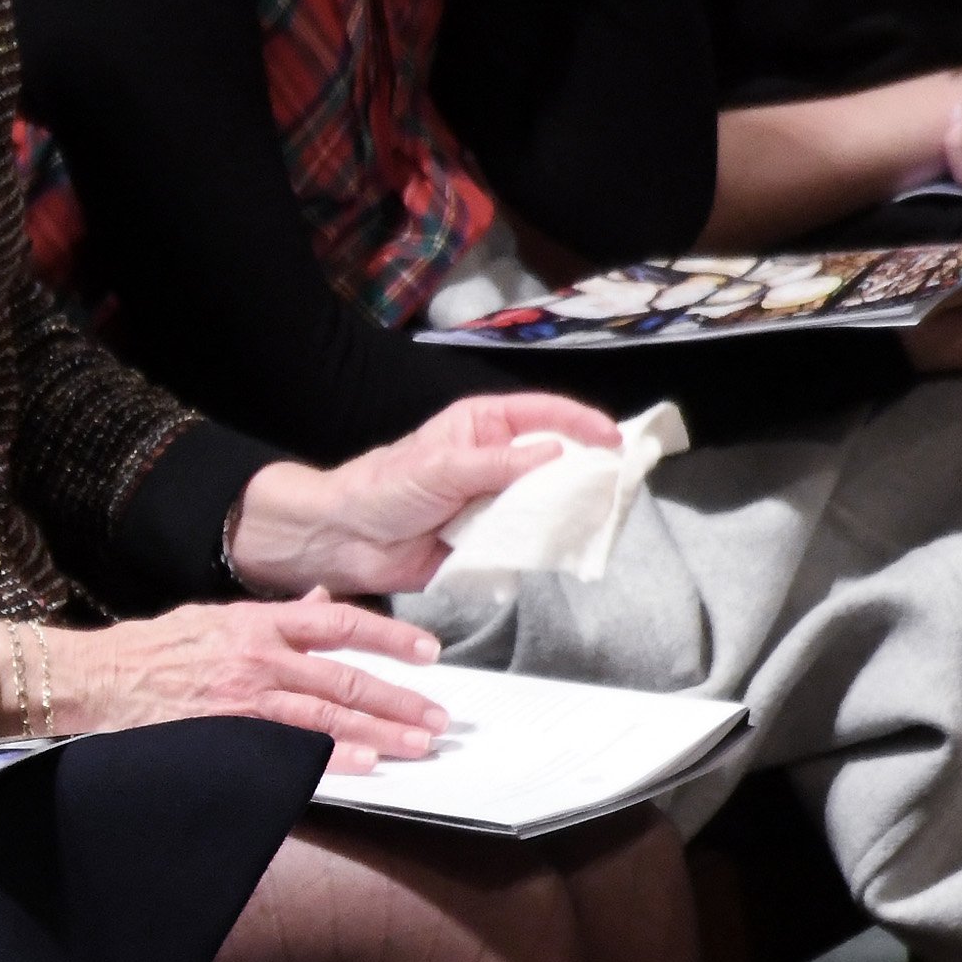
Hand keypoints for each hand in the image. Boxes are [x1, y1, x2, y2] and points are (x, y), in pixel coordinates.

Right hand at [45, 597, 448, 773]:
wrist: (100, 676)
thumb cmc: (155, 647)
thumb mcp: (217, 617)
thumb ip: (276, 615)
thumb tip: (323, 603)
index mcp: (259, 621)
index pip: (339, 622)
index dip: (388, 637)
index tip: (427, 652)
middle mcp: (259, 656)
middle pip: (345, 677)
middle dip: (398, 700)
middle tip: (438, 719)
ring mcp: (245, 697)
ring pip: (327, 714)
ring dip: (379, 732)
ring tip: (418, 746)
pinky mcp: (229, 732)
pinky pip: (290, 747)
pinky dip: (330, 757)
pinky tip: (365, 765)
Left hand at [228, 390, 622, 595]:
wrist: (343, 540)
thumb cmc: (382, 489)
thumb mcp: (441, 467)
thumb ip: (498, 463)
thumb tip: (553, 452)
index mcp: (483, 426)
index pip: (544, 414)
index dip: (582, 422)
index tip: (614, 439)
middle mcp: (495, 461)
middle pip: (556, 460)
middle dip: (586, 471)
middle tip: (618, 485)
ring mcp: (494, 501)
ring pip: (547, 502)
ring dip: (568, 511)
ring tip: (596, 518)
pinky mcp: (489, 540)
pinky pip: (527, 541)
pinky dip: (543, 545)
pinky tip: (559, 548)